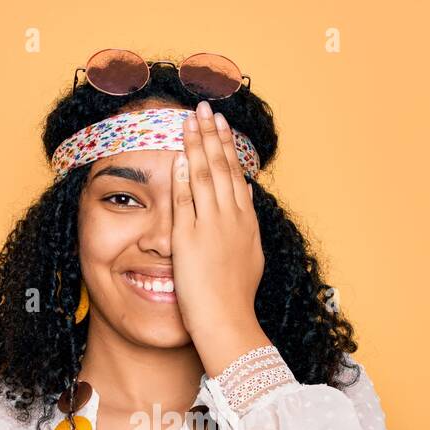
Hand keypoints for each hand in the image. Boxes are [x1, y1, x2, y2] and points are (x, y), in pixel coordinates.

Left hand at [171, 100, 264, 340]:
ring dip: (197, 144)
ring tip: (190, 118)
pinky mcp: (189, 238)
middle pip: (222, 167)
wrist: (228, 322)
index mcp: (246, 223)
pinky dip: (183, 176)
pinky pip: (185, 200)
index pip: (235, 175)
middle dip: (212, 135)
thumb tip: (243, 198)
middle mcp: (232, 219)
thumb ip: (244, 227)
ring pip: (205, 175)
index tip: (221, 125)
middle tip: (206, 107)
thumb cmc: (235, 299)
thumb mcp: (249, 258)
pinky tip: (179, 155)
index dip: (227, 147)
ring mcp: (211, 226)